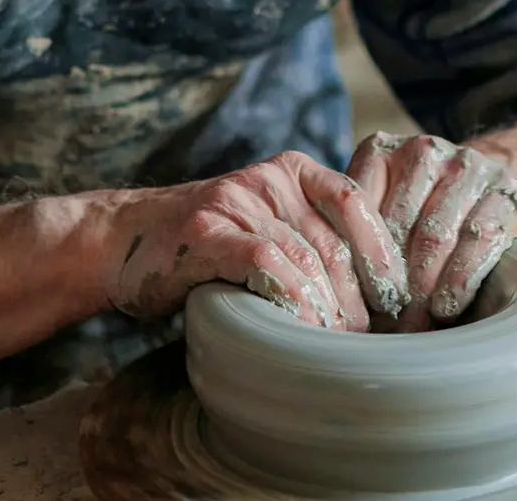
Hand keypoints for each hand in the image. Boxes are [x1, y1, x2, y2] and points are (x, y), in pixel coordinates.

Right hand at [102, 152, 405, 330]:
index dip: (381, 251)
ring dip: (327, 309)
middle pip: (333, 241)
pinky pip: (266, 264)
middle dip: (356, 297)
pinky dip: (291, 299)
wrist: (120, 240)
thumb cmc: (203, 247)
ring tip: (336, 345)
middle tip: (365, 339)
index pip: (353, 201)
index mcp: (290, 172)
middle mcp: (266, 180)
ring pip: (304, 257)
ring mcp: (235, 202)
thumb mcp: (265, 227)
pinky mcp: (207, 233)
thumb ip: (310, 240)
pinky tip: (301, 327)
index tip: (396, 298)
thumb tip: (378, 294)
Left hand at [348, 133, 516, 329]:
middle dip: (391, 282)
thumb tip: (332, 290)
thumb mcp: (383, 207)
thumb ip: (357, 232)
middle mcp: (423, 150)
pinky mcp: (504, 187)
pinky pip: (479, 238)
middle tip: (385, 326)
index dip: (355, 259)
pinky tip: (448, 306)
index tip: (354, 301)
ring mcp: (467, 165)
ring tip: (415, 324)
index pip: (357, 207)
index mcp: (381, 151)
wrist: (490, 184)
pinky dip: (460, 279)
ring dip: (424, 288)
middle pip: (398, 225)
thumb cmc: (422, 208)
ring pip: (435, 234)